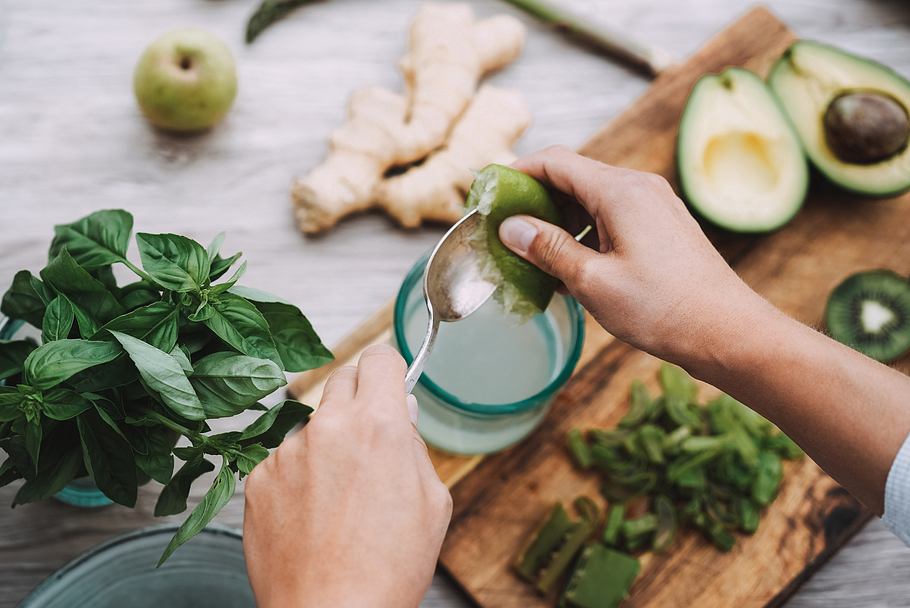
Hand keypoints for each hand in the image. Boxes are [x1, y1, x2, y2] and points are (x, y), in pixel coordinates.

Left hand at [243, 344, 451, 607]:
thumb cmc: (388, 569)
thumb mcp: (432, 503)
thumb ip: (414, 446)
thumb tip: (401, 412)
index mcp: (378, 426)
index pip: (379, 358)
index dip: (389, 371)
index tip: (389, 384)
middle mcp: (328, 428)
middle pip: (343, 378)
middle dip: (360, 400)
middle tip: (369, 441)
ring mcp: (288, 453)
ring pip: (313, 424)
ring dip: (327, 443)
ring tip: (339, 498)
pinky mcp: (259, 479)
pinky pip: (284, 458)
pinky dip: (299, 475)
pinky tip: (312, 515)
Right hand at [500, 146, 909, 515]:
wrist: (729, 333)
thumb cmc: (663, 309)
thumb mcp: (592, 281)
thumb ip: (548, 249)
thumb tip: (510, 227)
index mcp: (620, 190)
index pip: (554, 161)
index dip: (516, 173)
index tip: (489, 195)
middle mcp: (639, 187)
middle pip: (572, 177)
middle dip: (535, 200)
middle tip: (505, 232)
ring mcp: (654, 205)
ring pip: (591, 199)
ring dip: (559, 222)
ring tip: (534, 258)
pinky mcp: (662, 226)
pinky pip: (612, 217)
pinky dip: (585, 234)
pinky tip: (571, 267)